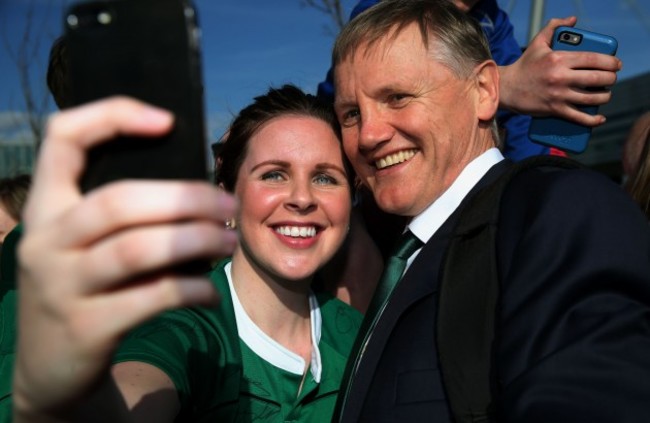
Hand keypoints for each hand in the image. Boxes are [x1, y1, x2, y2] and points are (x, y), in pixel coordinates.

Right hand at [12, 97, 237, 419]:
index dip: (113, 116)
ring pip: (138, 249)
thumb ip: (121, 216)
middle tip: (227, 205)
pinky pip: (153, 298)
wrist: (48, 366)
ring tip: (228, 242)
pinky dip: (193, 290)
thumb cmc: (84, 287)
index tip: (168, 121)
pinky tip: (211, 292)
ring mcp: (61, 285)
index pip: (62, 138)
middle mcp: (45, 241)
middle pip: (119, 200)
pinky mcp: (87, 327)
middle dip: (185, 199)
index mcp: (46, 207)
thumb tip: (196, 189)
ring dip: (196, 241)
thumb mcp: (82, 246)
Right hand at [499, 16, 621, 126]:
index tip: (616, 64)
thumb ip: (553, 27)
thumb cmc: (524, 65)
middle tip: (611, 79)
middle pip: (597, 79)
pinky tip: (601, 118)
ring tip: (605, 94)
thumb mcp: (537, 43)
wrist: (507, 88)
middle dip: (611, 79)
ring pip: (592, 98)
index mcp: (559, 59)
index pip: (593, 59)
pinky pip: (579, 117)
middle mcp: (560, 77)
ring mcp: (558, 95)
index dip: (610, 62)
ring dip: (605, 97)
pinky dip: (593, 120)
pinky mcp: (554, 110)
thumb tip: (572, 20)